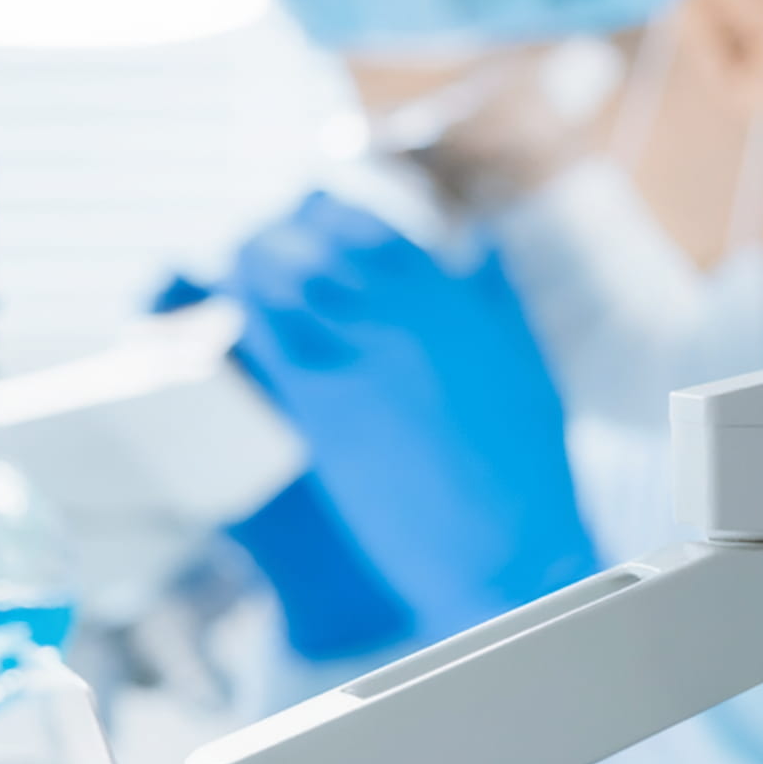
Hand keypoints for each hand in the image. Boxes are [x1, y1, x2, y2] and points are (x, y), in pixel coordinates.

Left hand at [224, 193, 595, 644]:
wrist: (506, 546)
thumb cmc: (524, 464)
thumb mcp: (525, 358)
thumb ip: (495, 295)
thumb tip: (480, 244)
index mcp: (458, 292)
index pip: (369, 222)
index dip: (327, 217)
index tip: (311, 227)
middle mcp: (408, 305)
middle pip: (318, 230)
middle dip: (287, 233)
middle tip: (270, 252)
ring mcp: (362, 346)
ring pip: (282, 268)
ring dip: (258, 265)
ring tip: (245, 278)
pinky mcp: (323, 400)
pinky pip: (265, 331)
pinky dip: (247, 316)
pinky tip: (237, 325)